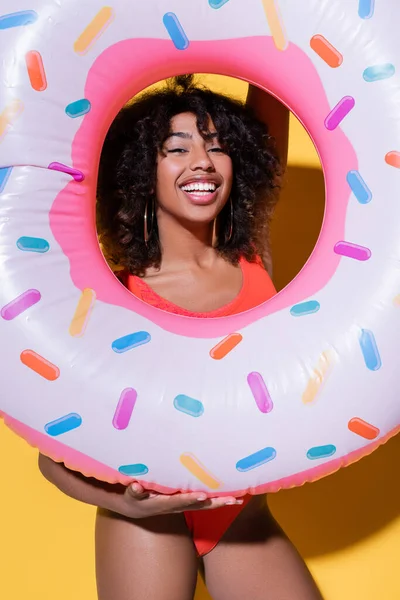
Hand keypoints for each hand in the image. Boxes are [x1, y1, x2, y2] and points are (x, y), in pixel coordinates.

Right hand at [119, 482, 242, 518]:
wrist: (136, 508)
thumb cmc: (132, 498)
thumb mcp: (130, 495)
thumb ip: (134, 491)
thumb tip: (137, 487)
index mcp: (163, 503)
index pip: (179, 501)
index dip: (190, 499)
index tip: (202, 496)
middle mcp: (176, 506)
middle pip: (198, 506)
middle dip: (215, 503)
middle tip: (232, 500)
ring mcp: (182, 505)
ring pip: (204, 506)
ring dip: (220, 503)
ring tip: (238, 500)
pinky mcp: (185, 502)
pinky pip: (203, 503)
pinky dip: (216, 501)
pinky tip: (229, 497)